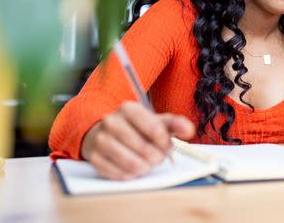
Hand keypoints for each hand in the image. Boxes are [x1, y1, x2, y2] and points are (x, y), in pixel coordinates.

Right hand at [80, 101, 195, 179]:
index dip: (166, 143)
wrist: (103, 133)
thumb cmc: (135, 128)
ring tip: (146, 164)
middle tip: (157, 157)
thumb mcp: (154, 121)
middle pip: (145, 148)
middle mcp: (111, 121)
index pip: (156, 129)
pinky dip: (130, 175)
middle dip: (156, 157)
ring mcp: (100, 140)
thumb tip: (189, 130)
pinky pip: (119, 174)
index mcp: (129, 109)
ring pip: (131, 163)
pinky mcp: (94, 158)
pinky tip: (132, 168)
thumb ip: (174, 124)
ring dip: (144, 168)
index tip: (167, 147)